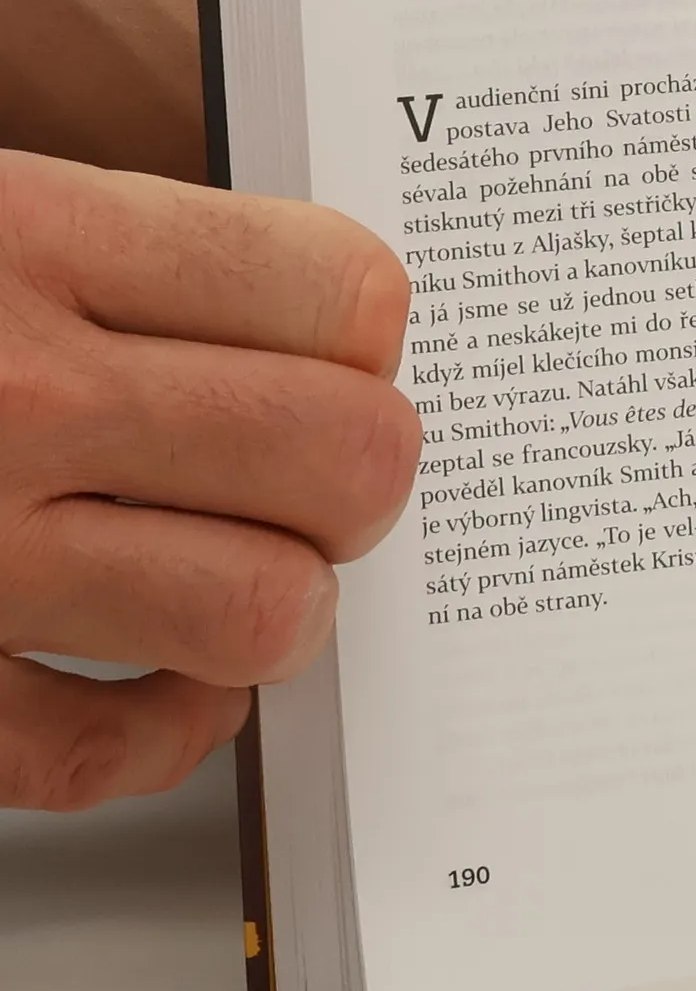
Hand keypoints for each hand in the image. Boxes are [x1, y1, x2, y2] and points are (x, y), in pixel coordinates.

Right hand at [0, 151, 419, 808]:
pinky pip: (115, 754)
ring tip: (231, 564)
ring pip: (269, 612)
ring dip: (275, 602)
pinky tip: (149, 672)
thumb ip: (129, 259)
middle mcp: (11, 393)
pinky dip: (163, 728)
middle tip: (310, 472)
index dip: (365, 336)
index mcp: (26, 237)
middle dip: (357, 477)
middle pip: (350, 455)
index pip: (342, 291)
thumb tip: (343, 325)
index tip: (335, 352)